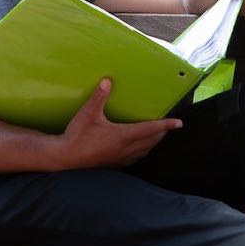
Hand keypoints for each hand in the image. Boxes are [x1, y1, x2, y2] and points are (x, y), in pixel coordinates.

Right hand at [56, 78, 180, 169]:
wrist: (65, 157)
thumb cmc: (77, 135)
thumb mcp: (88, 113)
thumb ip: (99, 97)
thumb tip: (107, 81)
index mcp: (123, 135)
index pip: (150, 129)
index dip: (166, 125)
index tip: (179, 123)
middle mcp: (126, 148)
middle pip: (151, 141)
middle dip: (161, 133)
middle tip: (168, 126)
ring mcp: (120, 158)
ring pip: (144, 151)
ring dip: (153, 143)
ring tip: (157, 136)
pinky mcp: (114, 164)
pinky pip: (134, 159)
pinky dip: (142, 152)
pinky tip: (138, 150)